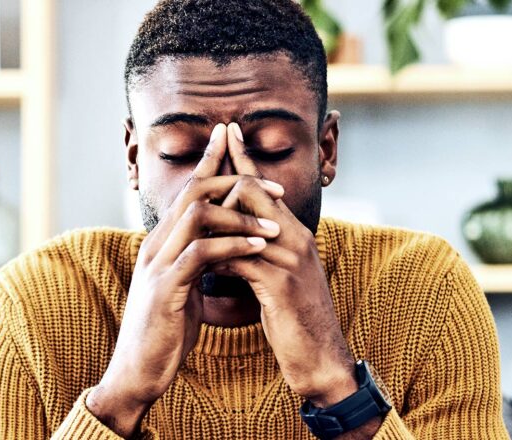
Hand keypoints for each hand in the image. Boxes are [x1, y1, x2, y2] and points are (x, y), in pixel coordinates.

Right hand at [86, 124, 283, 436]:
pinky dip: (233, 246)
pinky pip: (201, 254)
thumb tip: (220, 244)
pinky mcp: (165, 289)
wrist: (138, 372)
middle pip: (192, 191)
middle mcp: (156, 245)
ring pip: (197, 216)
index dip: (210, 162)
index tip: (234, 142)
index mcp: (162, 242)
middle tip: (275, 188)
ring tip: (273, 227)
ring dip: (240, 215)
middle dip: (234, 180)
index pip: (187, 191)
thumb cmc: (165, 330)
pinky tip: (257, 248)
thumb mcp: (183, 286)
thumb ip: (196, 261)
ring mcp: (158, 265)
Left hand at [210, 123, 358, 408]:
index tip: (226, 132)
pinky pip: (240, 260)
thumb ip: (263, 251)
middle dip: (219, 184)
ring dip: (211, 226)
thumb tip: (231, 237)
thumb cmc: (297, 317)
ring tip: (189, 228)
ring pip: (241, 223)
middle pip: (251, 192)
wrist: (322, 357)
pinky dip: (218, 260)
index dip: (244, 158)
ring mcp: (290, 260)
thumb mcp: (281, 277)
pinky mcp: (281, 285)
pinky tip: (206, 267)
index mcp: (295, 233)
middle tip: (194, 185)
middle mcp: (296, 238)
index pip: (266, 186)